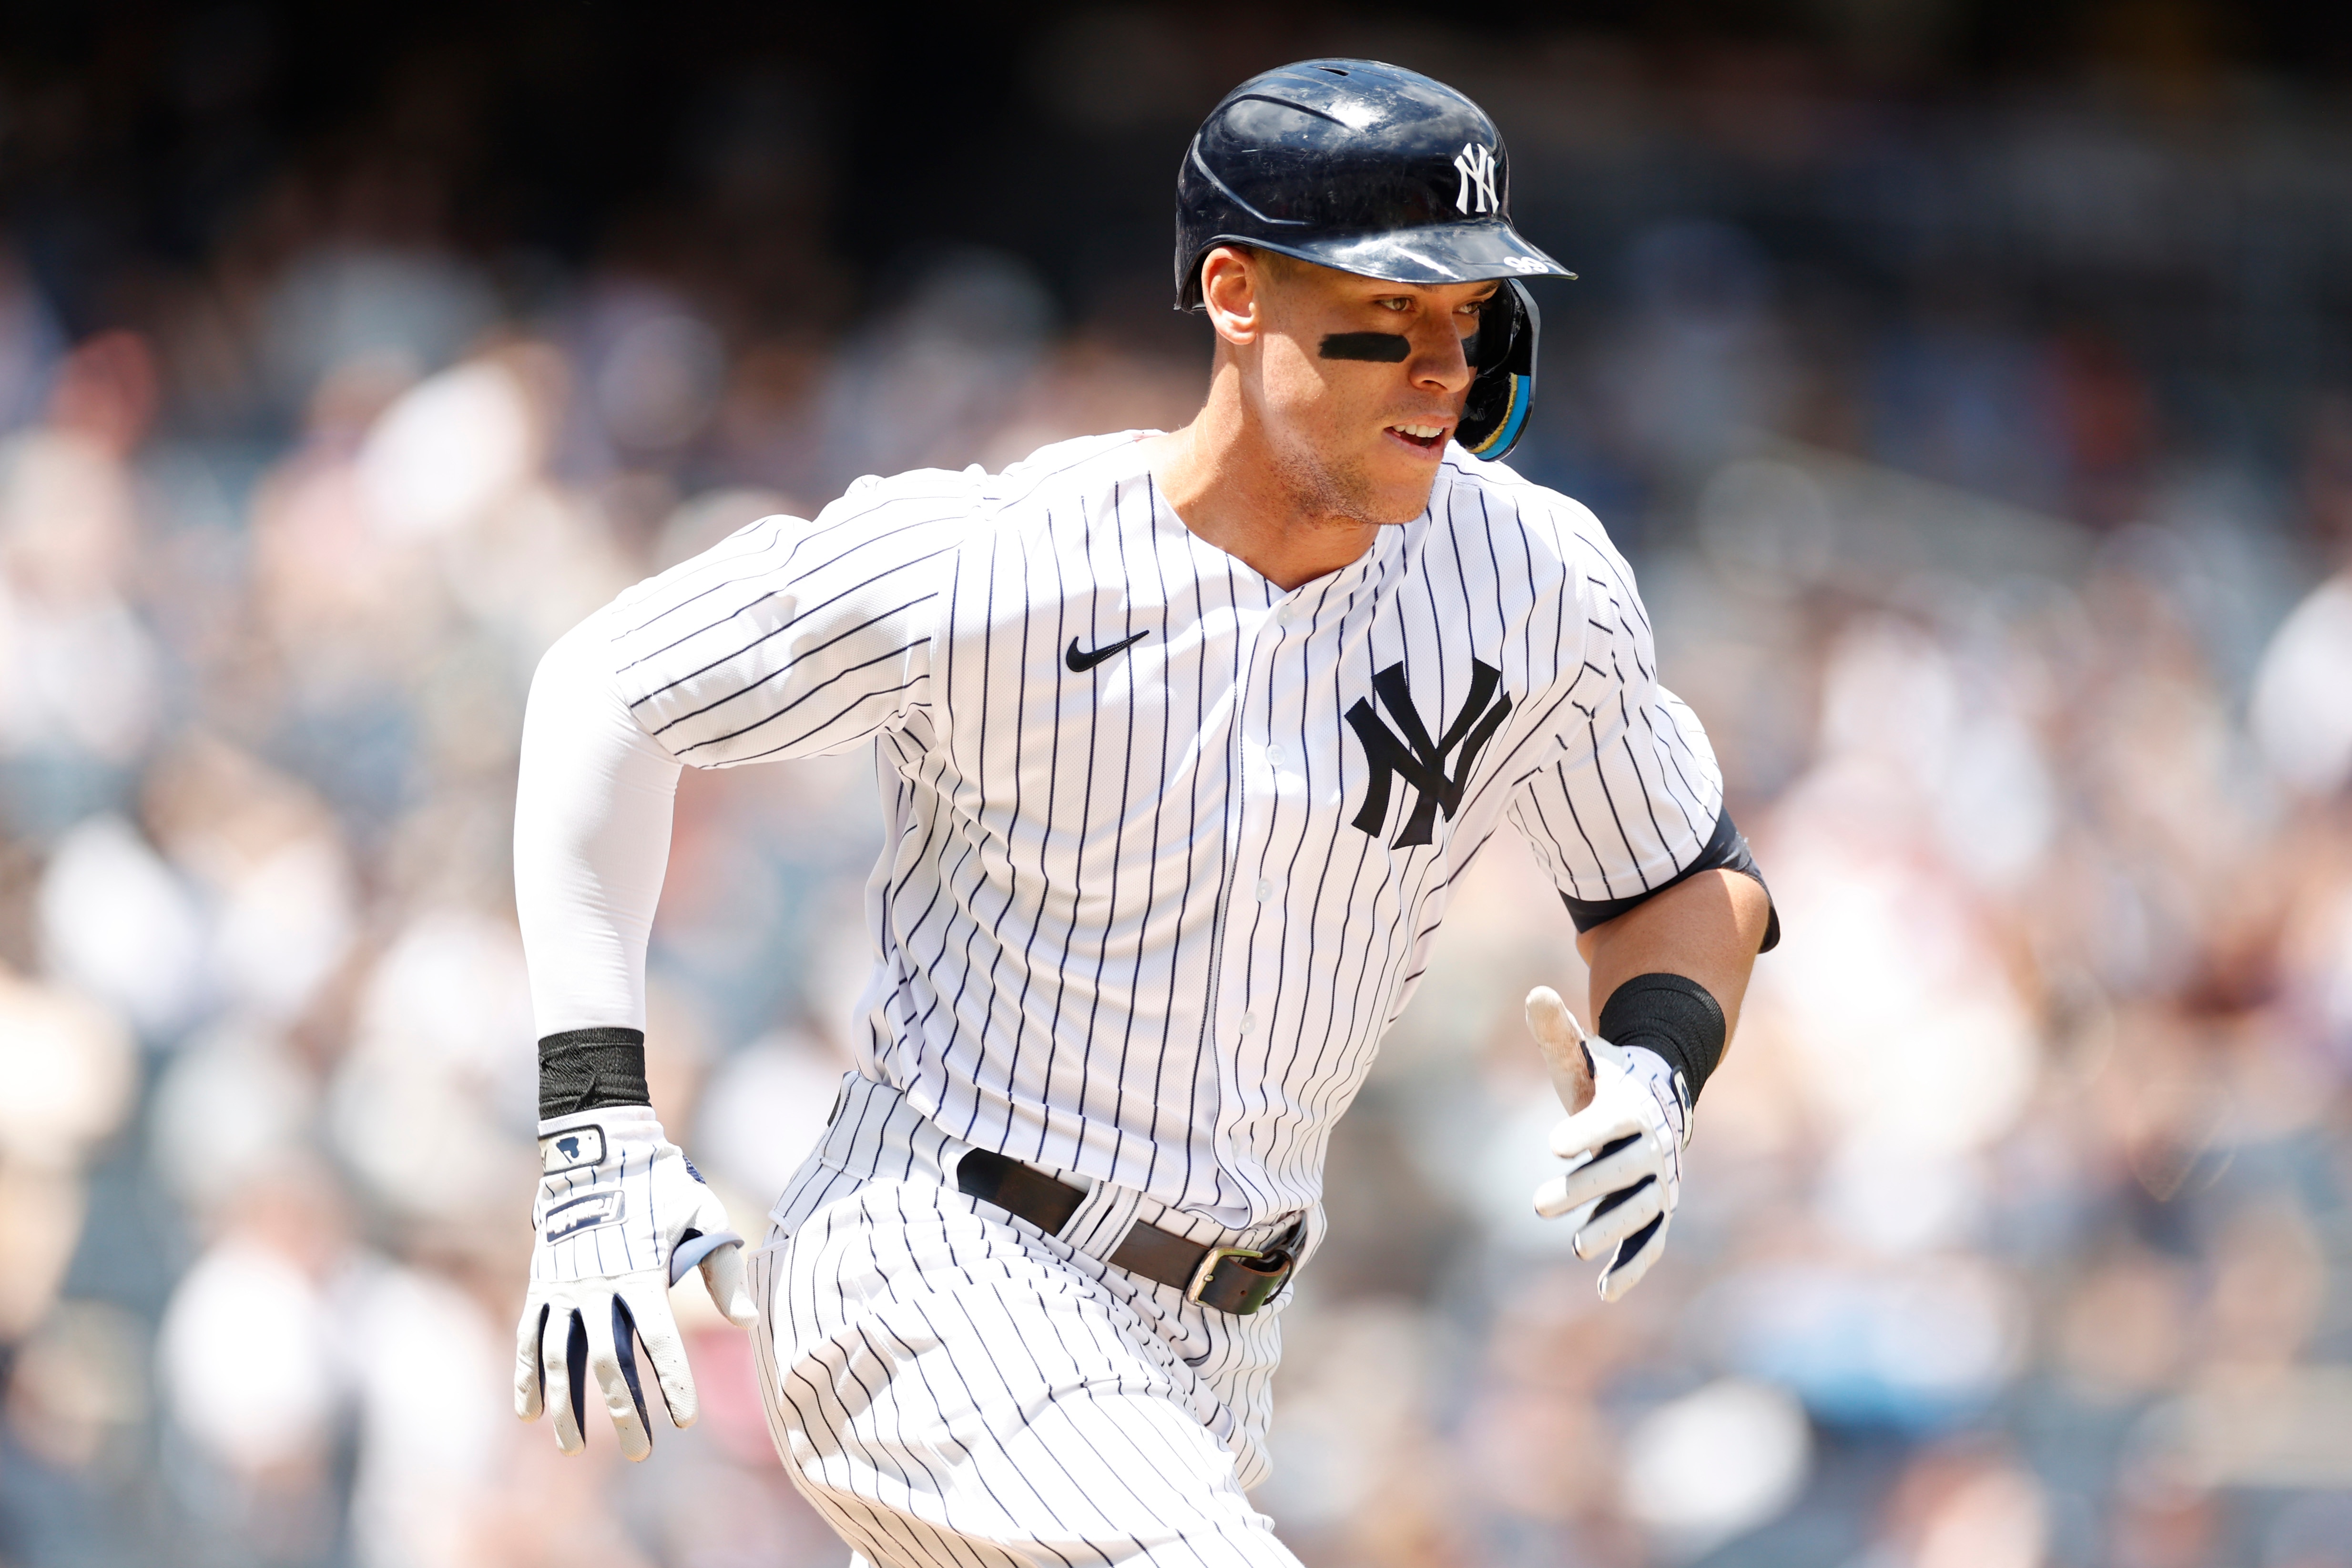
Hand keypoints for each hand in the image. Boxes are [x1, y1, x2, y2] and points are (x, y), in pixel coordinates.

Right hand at [513, 1105, 757, 1458]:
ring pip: (559, 1360)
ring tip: (573, 1449)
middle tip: (639, 1451)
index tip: (684, 1420)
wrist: (598, 1151)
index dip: (672, 1383)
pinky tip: (526, 1413)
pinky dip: (525, 1376)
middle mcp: (597, 1288)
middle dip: (623, 1412)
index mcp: (641, 1276)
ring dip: (566, 1408)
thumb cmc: (658, 1184)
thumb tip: (746, 1321)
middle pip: (607, 1363)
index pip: (659, 1343)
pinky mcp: (541, 1284)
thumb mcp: (702, 1214)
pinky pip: (528, 1338)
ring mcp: (563, 1288)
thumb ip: (724, 1269)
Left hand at [1526, 988, 1690, 1300]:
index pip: (1609, 1120)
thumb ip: (1558, 1034)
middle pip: (1622, 1169)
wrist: (1655, 1103)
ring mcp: (1659, 1183)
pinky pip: (1651, 1242)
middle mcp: (1653, 1147)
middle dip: (1584, 1187)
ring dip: (1610, 1229)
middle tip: (1537, 1204)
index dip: (1584, 1130)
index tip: (1552, 1142)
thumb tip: (1534, 993)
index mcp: (1632, 1107)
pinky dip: (1633, 1266)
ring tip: (1576, 1245)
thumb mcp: (1582, 1059)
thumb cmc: (1607, 1082)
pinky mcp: (1658, 1213)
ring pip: (1640, 1209)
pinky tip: (1606, 1290)